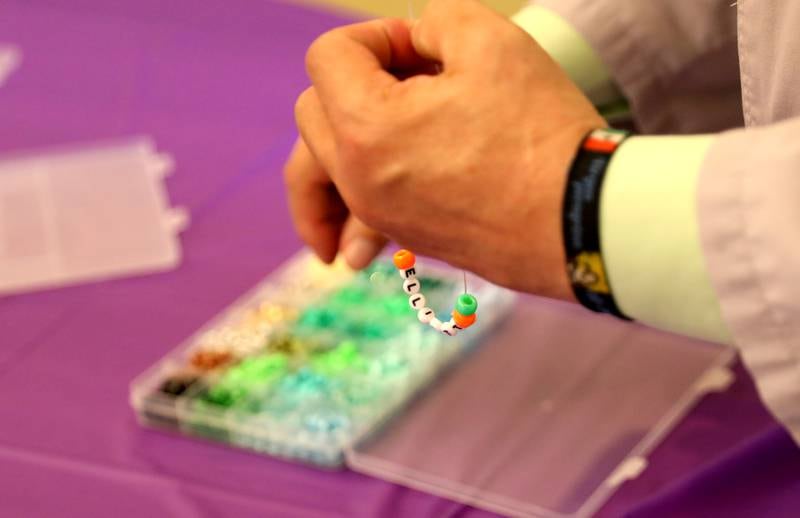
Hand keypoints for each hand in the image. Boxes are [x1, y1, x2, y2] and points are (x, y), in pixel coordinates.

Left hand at [285, 0, 605, 299]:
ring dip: (332, 140)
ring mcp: (377, 213)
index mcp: (366, 124)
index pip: (327, 58)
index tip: (421, 47)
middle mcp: (357, 177)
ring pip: (319, 171)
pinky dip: (349, 198)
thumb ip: (432, 22)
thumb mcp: (489, 40)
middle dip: (351, 81)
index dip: (373, 36)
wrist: (579, 220)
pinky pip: (354, 209)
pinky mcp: (402, 236)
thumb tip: (412, 44)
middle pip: (313, 112)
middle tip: (410, 80)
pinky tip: (362, 209)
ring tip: (352, 138)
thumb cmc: (540, 131)